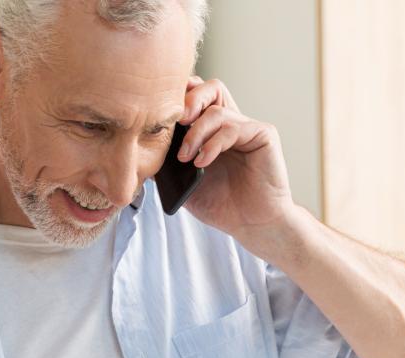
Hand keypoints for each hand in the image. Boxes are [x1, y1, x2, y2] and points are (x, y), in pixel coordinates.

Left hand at [176, 77, 296, 248]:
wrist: (250, 224)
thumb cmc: (221, 204)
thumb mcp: (184, 182)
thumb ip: (167, 162)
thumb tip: (141, 148)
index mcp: (212, 130)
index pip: (195, 97)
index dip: (179, 97)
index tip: (160, 115)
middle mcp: (231, 123)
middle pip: (210, 88)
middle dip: (188, 100)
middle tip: (174, 123)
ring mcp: (247, 127)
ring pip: (216, 110)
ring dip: (195, 133)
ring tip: (185, 158)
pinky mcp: (263, 135)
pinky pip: (233, 128)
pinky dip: (213, 144)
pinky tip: (202, 162)